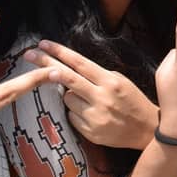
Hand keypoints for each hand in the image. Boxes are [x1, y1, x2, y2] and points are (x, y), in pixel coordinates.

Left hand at [24, 42, 158, 150]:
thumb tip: (72, 72)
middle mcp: (101, 97)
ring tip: (89, 101)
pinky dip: (77, 113)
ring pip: (67, 100)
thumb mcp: (121, 81)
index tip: (44, 43)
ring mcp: (95, 116)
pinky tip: (92, 115)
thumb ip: (98, 76)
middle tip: (29, 54)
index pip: (80, 63)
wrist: (147, 130)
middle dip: (46, 64)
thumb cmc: (133, 101)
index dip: (60, 52)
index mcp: (110, 81)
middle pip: (67, 78)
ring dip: (71, 97)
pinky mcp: (90, 132)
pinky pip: (72, 117)